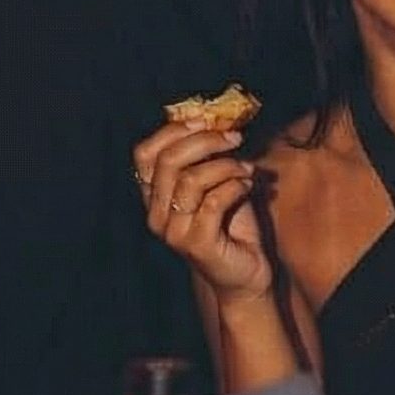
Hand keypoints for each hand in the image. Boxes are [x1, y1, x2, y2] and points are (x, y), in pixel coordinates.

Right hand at [135, 121, 269, 300]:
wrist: (246, 274)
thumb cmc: (232, 225)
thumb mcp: (218, 183)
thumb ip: (209, 157)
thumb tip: (218, 119)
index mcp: (155, 197)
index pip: (144, 154)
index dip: (172, 131)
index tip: (205, 120)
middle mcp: (156, 215)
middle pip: (168, 161)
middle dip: (205, 141)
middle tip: (235, 138)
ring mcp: (174, 232)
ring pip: (191, 180)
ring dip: (227, 166)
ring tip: (247, 169)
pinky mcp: (197, 244)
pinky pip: (214, 201)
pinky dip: (236, 186)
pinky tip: (250, 186)